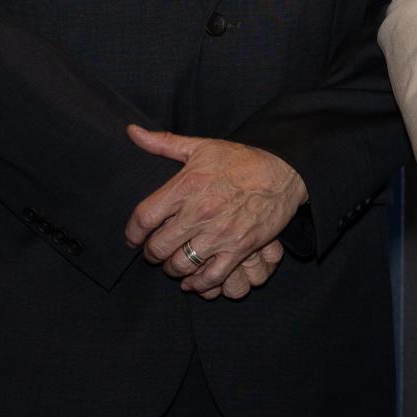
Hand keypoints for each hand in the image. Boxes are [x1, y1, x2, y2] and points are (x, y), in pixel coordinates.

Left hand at [123, 126, 307, 295]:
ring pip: (180, 265)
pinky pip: (210, 276)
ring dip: (172, 269)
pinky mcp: (239, 248)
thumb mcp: (201, 146)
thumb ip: (163, 142)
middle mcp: (200, 212)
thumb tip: (131, 132)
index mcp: (186, 186)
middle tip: (155, 252)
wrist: (284, 170)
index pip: (144, 218)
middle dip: (152, 254)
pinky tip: (193, 280)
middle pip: (158, 247)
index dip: (132, 233)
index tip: (132, 239)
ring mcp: (220, 234)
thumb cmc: (241, 159)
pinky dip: (198, 284)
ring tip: (174, 264)